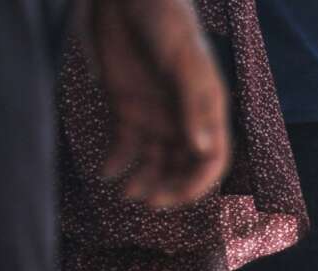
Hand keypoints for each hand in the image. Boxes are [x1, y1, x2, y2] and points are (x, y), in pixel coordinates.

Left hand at [81, 0, 230, 206]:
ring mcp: (156, 118)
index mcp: (206, 112)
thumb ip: (195, 105)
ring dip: (144, 182)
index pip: (211, 160)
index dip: (198, 183)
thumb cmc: (168, 23)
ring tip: (127, 193)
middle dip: (170, 188)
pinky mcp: (128, 111)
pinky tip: (106, 173)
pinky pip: (125, 147)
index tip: (178, 198)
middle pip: (183, 168)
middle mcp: (184, 121)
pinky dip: (116, 163)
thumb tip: (202, 149)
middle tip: (149, 202)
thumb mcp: (185, 62)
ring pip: (155, 163)